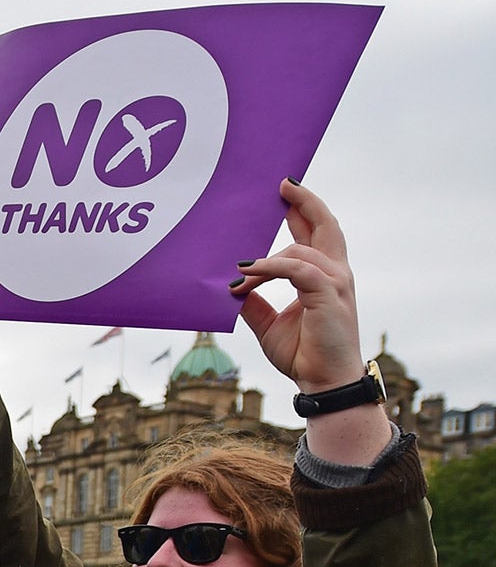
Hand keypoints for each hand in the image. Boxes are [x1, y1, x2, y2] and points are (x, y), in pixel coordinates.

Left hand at [231, 180, 365, 390]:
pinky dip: (270, 266)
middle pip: (324, 224)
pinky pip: (297, 268)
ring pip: (299, 250)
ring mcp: (335, 281)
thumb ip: (253, 302)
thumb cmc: (303, 354)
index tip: (284, 191)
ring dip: (262, 259)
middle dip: (304, 201)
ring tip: (235, 273)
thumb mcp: (268, 325)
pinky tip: (246, 272)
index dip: (302, 209)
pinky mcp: (329, 294)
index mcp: (323, 275)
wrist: (324, 382)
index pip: (316, 233)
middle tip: (281, 184)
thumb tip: (231, 286)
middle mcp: (335, 272)